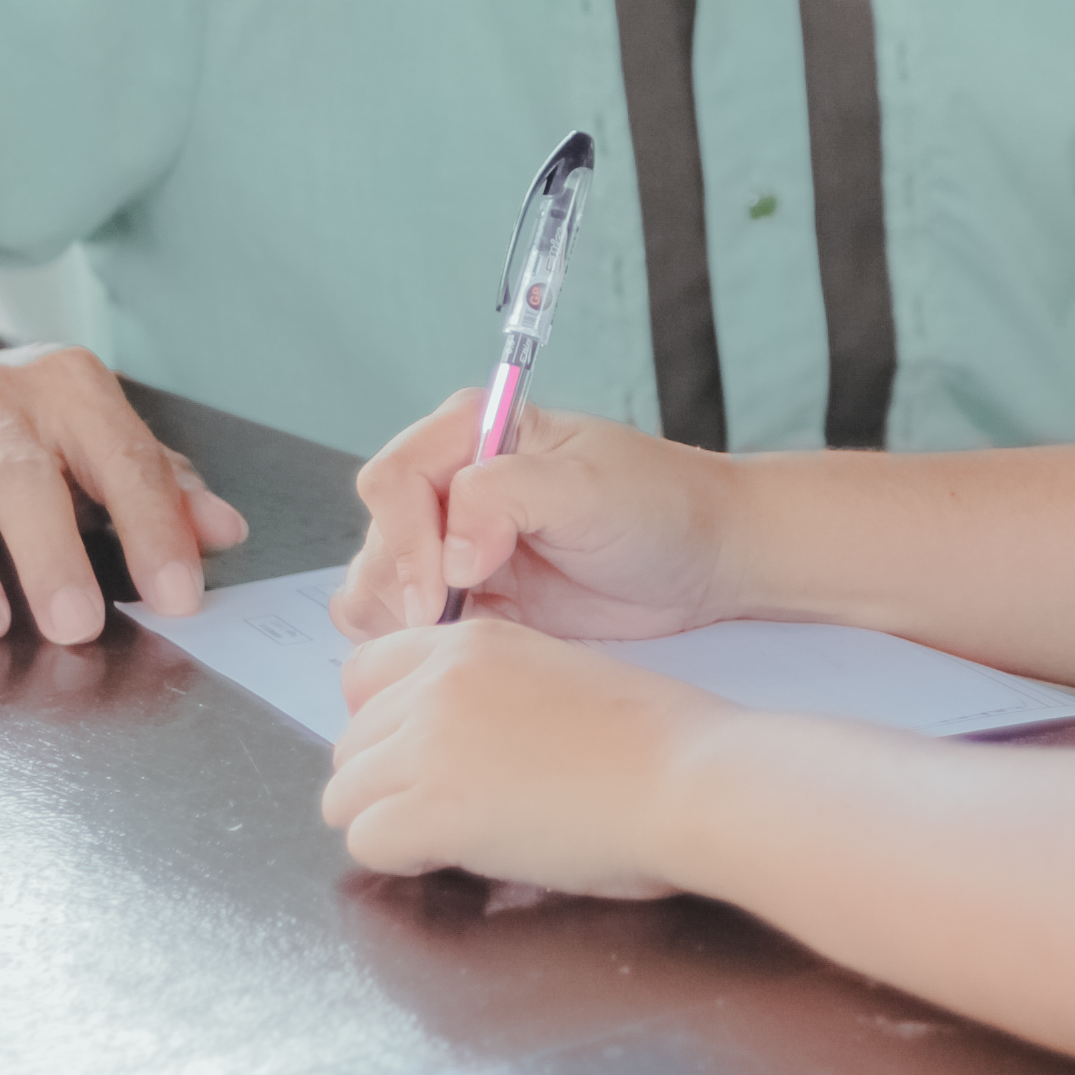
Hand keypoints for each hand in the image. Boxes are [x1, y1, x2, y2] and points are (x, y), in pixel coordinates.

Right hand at [0, 331, 246, 643]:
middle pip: (23, 476)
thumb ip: (159, 481)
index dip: (155, 529)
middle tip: (78, 622)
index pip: (121, 460)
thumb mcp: (93, 432)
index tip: (180, 596)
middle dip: (52, 552)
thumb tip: (225, 532)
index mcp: (68, 387)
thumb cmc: (16, 423)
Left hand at [324, 618, 727, 893]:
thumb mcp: (553, 676)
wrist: (687, 777)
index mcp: (472, 642)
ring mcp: (428, 743)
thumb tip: (447, 744)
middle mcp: (437, 682)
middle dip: (387, 782)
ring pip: (343, 796)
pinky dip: (405, 861)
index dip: (385, 723)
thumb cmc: (652, 741)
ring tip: (458, 834)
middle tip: (454, 806)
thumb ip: (488, 694)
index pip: (363, 674)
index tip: (424, 754)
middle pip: (348, 743)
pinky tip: (464, 854)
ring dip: (390, 821)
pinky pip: (366, 843)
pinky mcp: (431, 808)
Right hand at [328, 396, 732, 643]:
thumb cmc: (656, 505)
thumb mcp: (587, 486)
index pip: (393, 478)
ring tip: (472, 630)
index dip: (406, 538)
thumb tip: (450, 553)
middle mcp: (449, 483)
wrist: (699, 558)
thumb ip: (505, 497)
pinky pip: (401, 623)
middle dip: (404, 588)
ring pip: (376, 586)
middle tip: (458, 621)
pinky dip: (415, 644)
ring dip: (405, 620)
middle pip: (375, 538)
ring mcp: (452, 542)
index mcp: (471, 430)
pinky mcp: (464, 596)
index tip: (447, 588)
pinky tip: (466, 644)